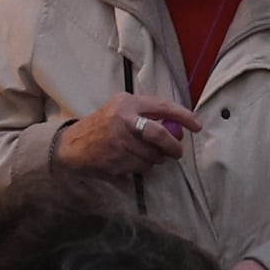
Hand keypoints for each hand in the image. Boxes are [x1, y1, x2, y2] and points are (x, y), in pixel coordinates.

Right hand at [54, 92, 198, 177]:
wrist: (73, 145)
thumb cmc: (102, 125)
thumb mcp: (120, 109)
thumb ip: (146, 114)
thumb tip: (177, 127)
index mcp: (127, 103)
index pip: (163, 106)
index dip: (184, 116)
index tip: (197, 125)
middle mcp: (123, 120)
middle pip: (160, 135)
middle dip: (173, 146)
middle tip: (178, 152)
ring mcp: (118, 142)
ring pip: (152, 154)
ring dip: (157, 159)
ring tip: (150, 156)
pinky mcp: (116, 160)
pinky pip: (141, 167)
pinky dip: (143, 167)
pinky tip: (135, 161)